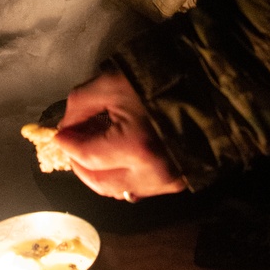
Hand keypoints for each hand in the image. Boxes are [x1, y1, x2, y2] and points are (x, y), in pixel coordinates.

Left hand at [55, 70, 186, 201]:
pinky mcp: (177, 183)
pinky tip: (119, 154)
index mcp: (135, 147)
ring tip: (96, 145)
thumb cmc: (160, 80)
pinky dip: (122, 174)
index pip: (86, 156)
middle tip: (74, 142)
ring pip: (117, 190)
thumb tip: (66, 128)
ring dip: (100, 171)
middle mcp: (152, 174)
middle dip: (80, 163)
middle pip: (98, 182)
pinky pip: (138, 188)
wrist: (208, 86)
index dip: (68, 144)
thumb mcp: (112, 82)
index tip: (61, 134)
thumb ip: (80, 105)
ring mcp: (167, 182)